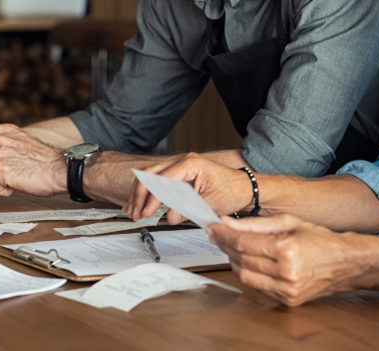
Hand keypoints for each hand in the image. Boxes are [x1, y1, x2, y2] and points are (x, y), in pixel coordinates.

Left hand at [0, 123, 64, 196]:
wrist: (63, 170)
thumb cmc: (47, 162)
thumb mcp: (22, 144)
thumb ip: (1, 146)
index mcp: (5, 131)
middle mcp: (0, 140)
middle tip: (8, 176)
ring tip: (18, 178)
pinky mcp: (1, 169)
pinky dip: (4, 191)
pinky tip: (18, 184)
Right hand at [125, 153, 251, 224]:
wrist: (244, 187)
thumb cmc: (233, 190)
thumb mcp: (211, 203)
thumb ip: (189, 209)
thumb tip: (170, 216)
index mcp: (190, 163)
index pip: (162, 180)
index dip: (152, 198)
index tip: (147, 213)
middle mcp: (182, 161)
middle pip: (150, 174)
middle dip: (139, 195)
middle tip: (136, 213)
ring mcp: (179, 166)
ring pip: (149, 176)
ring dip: (139, 194)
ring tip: (133, 211)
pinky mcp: (178, 174)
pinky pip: (156, 180)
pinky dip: (146, 192)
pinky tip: (138, 204)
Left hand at [206, 214, 378, 306]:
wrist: (345, 264)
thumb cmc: (321, 240)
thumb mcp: (289, 222)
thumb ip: (255, 223)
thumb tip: (227, 223)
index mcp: (287, 249)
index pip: (243, 242)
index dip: (223, 234)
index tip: (213, 228)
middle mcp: (287, 272)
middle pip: (241, 259)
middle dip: (226, 246)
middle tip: (219, 235)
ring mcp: (287, 289)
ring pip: (245, 276)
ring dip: (235, 261)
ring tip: (235, 247)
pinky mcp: (287, 300)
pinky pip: (257, 287)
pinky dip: (249, 274)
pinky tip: (250, 262)